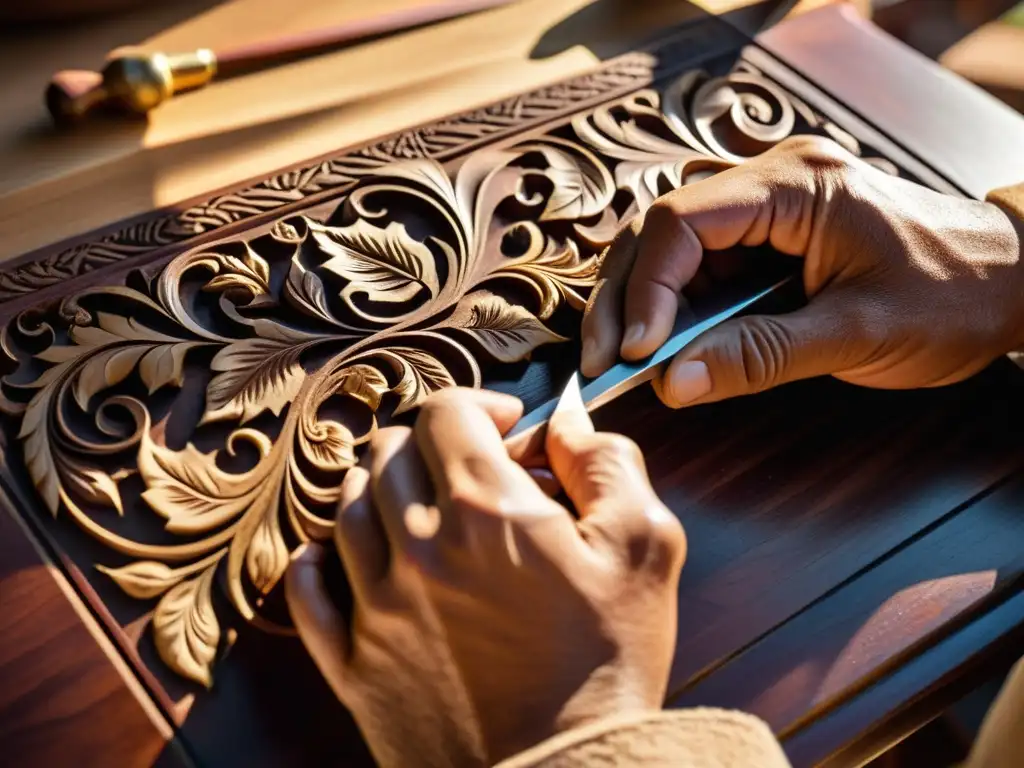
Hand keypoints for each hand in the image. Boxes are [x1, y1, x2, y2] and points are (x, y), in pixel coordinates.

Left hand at [285, 387, 685, 766]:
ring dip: (380, 488)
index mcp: (484, 510)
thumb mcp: (645, 549)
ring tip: (418, 506)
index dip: (477, 402)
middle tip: (468, 467)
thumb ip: (606, 464)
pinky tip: (346, 556)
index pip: (446, 410)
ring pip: (347, 506)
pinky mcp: (353, 662)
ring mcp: (374, 607)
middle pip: (390, 450)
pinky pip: (308, 588)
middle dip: (432, 442)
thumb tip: (566, 426)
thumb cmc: (609, 668)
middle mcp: (417, 547)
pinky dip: (324, 558)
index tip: (503, 422)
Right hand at [582, 135, 1023, 406]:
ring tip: (618, 357)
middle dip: (624, 297)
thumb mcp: (858, 333)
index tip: (635, 351)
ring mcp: (767, 207)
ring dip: (638, 303)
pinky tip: (658, 343)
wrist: (1010, 280)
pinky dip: (672, 307)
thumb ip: (760, 355)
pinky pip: (700, 266)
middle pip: (661, 229)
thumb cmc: (953, 296)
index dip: (647, 288)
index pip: (682, 221)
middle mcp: (772, 183)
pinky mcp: (768, 237)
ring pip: (670, 248)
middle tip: (600, 360)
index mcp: (796, 185)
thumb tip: (672, 382)